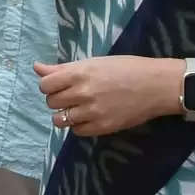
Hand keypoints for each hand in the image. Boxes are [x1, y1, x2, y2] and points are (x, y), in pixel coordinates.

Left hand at [33, 55, 181, 139]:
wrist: (157, 86)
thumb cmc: (127, 68)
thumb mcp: (94, 62)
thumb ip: (63, 68)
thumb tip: (37, 67)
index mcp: (80, 73)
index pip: (45, 85)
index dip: (49, 85)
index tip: (59, 85)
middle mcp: (83, 93)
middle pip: (51, 102)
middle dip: (57, 99)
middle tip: (71, 96)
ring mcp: (92, 112)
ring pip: (60, 120)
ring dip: (65, 114)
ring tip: (78, 109)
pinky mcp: (102, 127)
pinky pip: (77, 131)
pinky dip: (79, 125)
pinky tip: (89, 117)